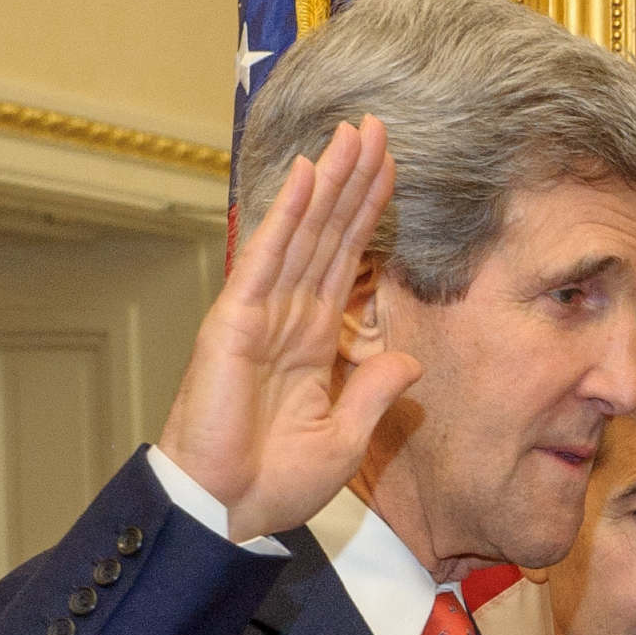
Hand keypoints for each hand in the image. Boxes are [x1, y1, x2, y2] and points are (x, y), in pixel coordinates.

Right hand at [158, 115, 417, 538]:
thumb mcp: (343, 438)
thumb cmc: (271, 482)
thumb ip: (375, 393)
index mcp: (312, 340)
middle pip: (329, 233)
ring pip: (304, 232)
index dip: (369, 214)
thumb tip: (410, 361)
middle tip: (377, 126)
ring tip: (353, 132)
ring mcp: (260, 312)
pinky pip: (269, 256)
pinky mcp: (236, 319)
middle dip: (353, 179)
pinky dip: (288, 212)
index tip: (392, 170)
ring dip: (329, 180)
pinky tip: (308, 172)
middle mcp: (287, 315)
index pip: (347, 261)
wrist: (225, 508)